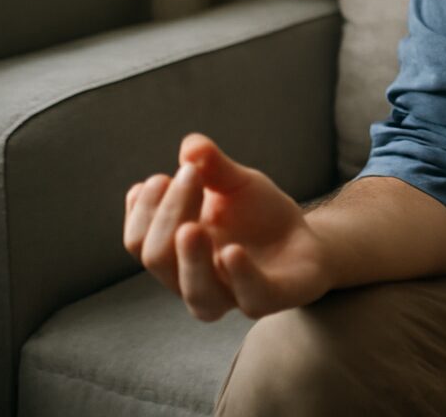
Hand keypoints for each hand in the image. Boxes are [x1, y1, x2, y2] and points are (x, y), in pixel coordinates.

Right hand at [123, 133, 333, 320]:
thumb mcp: (237, 182)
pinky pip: (250, 299)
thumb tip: (192, 145)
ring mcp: (231, 296)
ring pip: (197, 293)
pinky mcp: (271, 299)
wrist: (306, 238)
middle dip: (167, 216)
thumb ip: (213, 166)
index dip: (143, 212)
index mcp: (175, 254)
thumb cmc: (259, 213)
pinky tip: (232, 251)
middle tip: (188, 175)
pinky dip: (240, 276)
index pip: (139, 241)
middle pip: (159, 259)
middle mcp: (193, 280)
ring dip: (191, 260)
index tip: (160, 177)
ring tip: (192, 227)